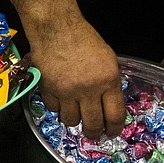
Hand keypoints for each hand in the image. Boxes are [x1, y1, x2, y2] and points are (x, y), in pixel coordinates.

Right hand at [29, 17, 124, 138]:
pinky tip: (60, 99)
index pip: (115, 115)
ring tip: (74, 112)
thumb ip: (109, 83)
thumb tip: (108, 103)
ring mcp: (67, 91)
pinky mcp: (48, 90)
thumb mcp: (107, 59)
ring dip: (73, 119)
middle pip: (93, 124)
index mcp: (108, 80)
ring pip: (71, 120)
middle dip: (93, 133)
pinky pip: (54, 109)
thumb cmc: (83, 39)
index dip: (114, 129)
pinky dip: (57, 107)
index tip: (111, 133)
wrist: (56, 29)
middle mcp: (88, 89)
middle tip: (93, 133)